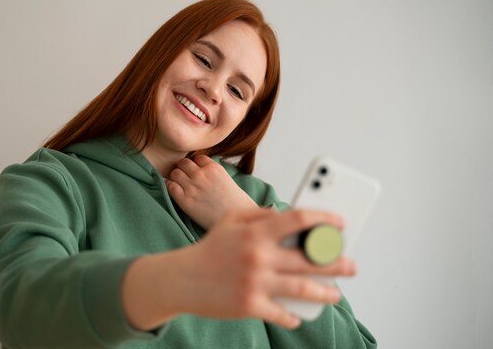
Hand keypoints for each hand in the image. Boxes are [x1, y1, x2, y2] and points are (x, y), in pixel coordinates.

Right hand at [122, 209, 357, 330]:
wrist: (181, 279)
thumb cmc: (208, 249)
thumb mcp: (229, 222)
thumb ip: (258, 215)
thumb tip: (284, 214)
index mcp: (255, 232)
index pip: (298, 219)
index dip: (323, 219)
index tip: (340, 223)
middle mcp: (259, 256)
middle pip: (309, 258)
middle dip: (336, 262)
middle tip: (350, 265)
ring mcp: (256, 283)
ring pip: (303, 289)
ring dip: (326, 293)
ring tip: (336, 294)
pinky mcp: (250, 306)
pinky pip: (281, 314)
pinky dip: (293, 317)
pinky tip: (299, 316)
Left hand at [166, 155, 258, 228]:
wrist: (235, 220)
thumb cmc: (235, 203)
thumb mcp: (227, 180)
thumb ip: (213, 172)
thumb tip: (200, 169)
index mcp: (214, 168)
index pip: (198, 158)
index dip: (196, 164)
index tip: (197, 171)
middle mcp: (202, 175)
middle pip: (184, 163)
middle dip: (184, 168)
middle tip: (185, 177)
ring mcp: (193, 187)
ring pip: (175, 173)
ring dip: (176, 177)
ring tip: (180, 184)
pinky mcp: (185, 201)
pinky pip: (171, 186)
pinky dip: (170, 186)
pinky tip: (175, 191)